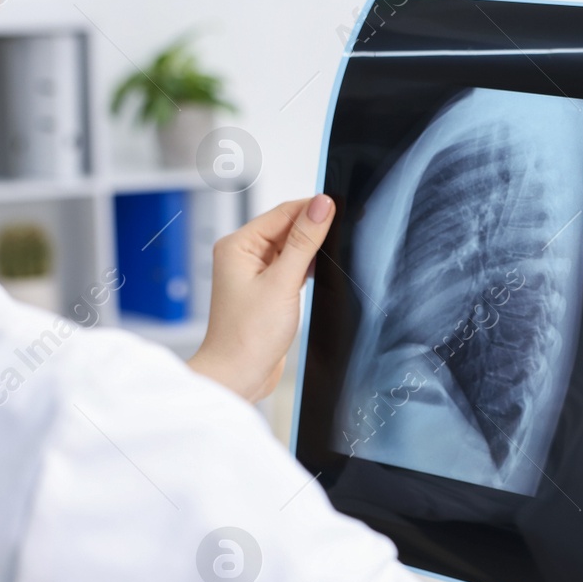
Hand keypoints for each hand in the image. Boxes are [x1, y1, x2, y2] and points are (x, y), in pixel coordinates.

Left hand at [188, 195, 335, 401]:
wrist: (238, 376)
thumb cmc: (248, 336)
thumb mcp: (282, 283)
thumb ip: (304, 241)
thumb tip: (322, 205)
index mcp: (238, 245)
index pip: (282, 213)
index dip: (312, 208)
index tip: (341, 205)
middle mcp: (243, 255)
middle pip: (287, 228)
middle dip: (314, 230)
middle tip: (344, 231)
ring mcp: (254, 274)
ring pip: (291, 248)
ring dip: (310, 251)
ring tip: (332, 257)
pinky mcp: (266, 291)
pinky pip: (290, 268)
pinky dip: (306, 268)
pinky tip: (318, 274)